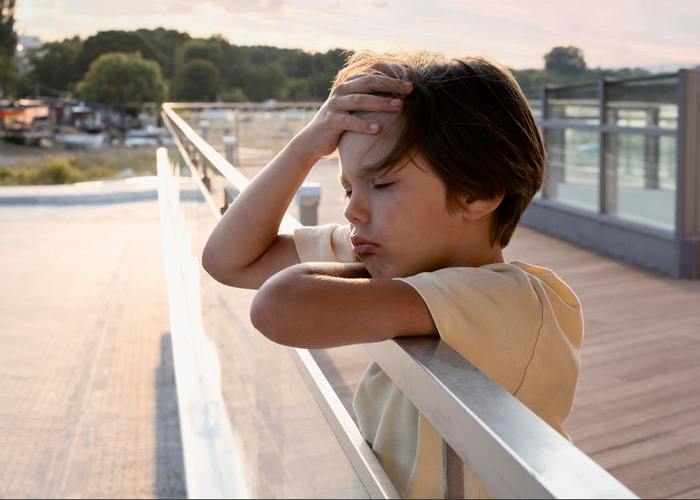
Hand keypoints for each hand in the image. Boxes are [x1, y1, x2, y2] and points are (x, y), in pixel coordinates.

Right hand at [294, 73, 412, 158]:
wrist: (314, 139)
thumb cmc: (343, 122)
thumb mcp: (357, 107)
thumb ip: (373, 97)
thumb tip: (403, 93)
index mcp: (351, 83)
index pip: (373, 71)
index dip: (393, 72)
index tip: (412, 77)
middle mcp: (342, 90)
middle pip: (369, 82)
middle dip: (392, 85)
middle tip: (411, 89)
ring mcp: (335, 105)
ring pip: (360, 100)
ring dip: (381, 102)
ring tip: (400, 106)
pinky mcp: (331, 121)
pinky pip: (349, 121)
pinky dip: (364, 125)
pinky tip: (378, 129)